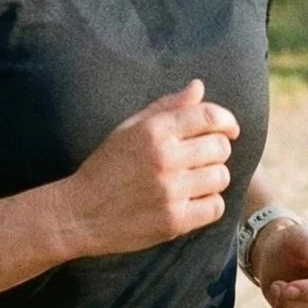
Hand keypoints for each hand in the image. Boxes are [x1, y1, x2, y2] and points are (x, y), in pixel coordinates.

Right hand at [54, 81, 238, 258]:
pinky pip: (215, 207)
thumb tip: (198, 87)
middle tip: (203, 158)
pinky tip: (192, 201)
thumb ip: (166, 107)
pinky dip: (209, 204)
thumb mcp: (129, 129)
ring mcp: (170, 191)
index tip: (229, 129)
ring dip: (213, 177)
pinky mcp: (174, 221)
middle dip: (217, 150)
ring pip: (221, 177)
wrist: (79, 213)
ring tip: (195, 180)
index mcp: (154, 131)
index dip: (226, 121)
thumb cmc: (105, 167)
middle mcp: (165, 158)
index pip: (209, 116)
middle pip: (220, 147)